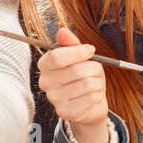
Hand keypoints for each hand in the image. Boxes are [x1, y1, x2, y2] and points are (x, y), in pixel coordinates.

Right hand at [37, 27, 110, 142]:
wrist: (89, 104)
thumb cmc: (84, 77)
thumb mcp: (80, 57)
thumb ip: (71, 44)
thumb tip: (62, 31)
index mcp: (44, 65)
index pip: (57, 57)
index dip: (78, 52)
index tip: (91, 50)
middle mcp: (45, 82)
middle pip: (75, 70)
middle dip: (93, 69)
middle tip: (95, 71)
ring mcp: (53, 99)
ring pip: (86, 84)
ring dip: (98, 83)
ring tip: (95, 84)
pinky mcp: (65, 112)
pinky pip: (90, 98)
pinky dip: (98, 95)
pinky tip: (94, 96)